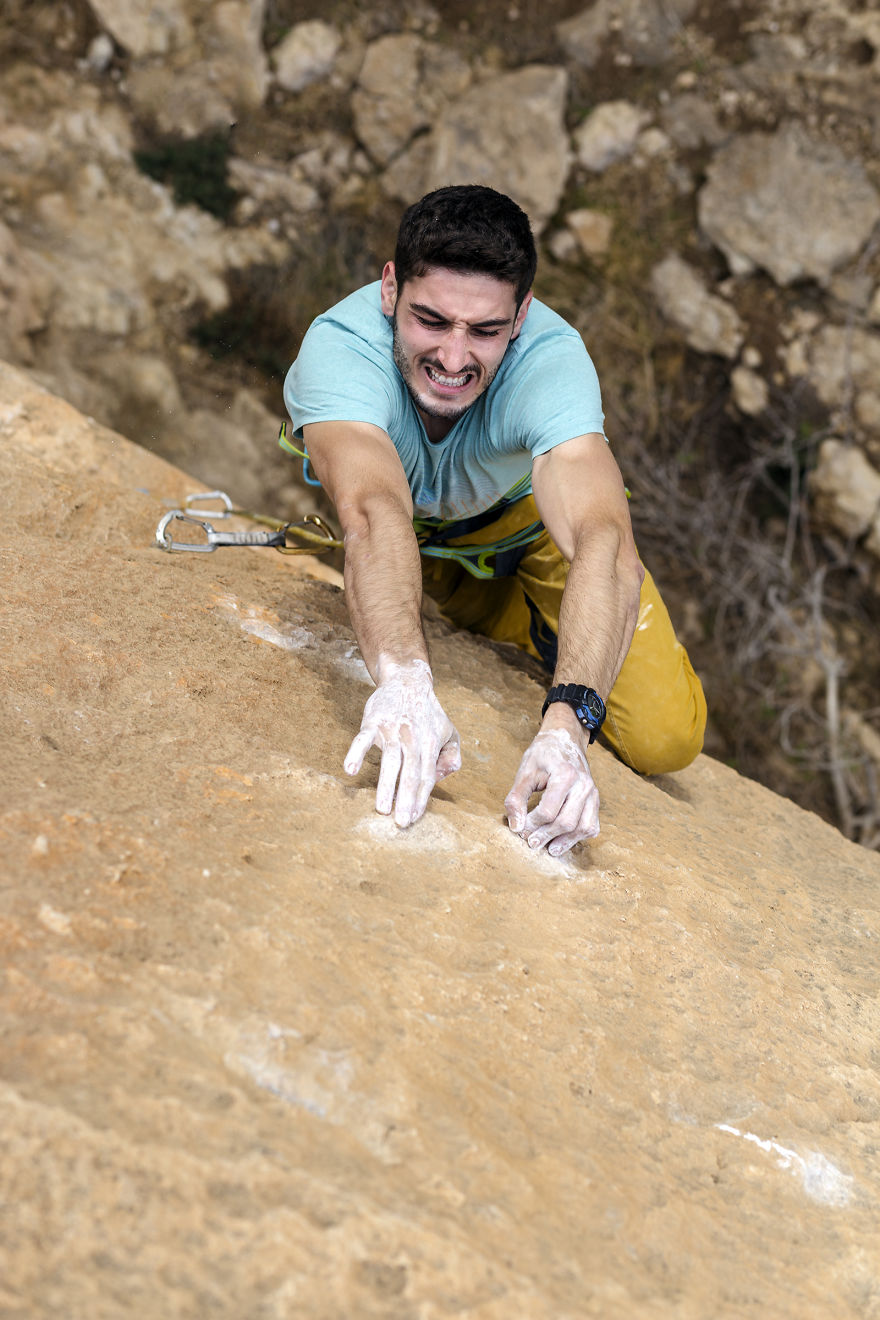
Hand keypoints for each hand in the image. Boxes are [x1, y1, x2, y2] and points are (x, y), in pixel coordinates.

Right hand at [344, 658, 460, 826]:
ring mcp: (393, 730)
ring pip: (390, 760)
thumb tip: (442, 778)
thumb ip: (452, 757)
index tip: (414, 818)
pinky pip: (363, 739)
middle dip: (406, 799)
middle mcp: (412, 738)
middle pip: (410, 772)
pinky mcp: (374, 722)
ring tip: (381, 809)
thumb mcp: (449, 732)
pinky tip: (350, 770)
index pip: (427, 776)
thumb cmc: (428, 713)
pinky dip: (356, 753)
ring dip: (385, 785)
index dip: (421, 798)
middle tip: (401, 823)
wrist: (407, 681)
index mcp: (431, 743)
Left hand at [504, 727, 599, 856]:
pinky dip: (579, 837)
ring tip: (549, 849)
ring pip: (582, 827)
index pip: (548, 810)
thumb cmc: (543, 754)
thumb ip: (516, 798)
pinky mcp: (595, 800)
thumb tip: (515, 827)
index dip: (532, 824)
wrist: (564, 739)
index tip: (520, 829)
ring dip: (565, 842)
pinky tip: (564, 841)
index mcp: (565, 774)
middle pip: (566, 822)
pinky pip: (592, 825)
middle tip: (531, 843)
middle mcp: (583, 785)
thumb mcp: (525, 771)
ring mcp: (593, 793)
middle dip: (546, 836)